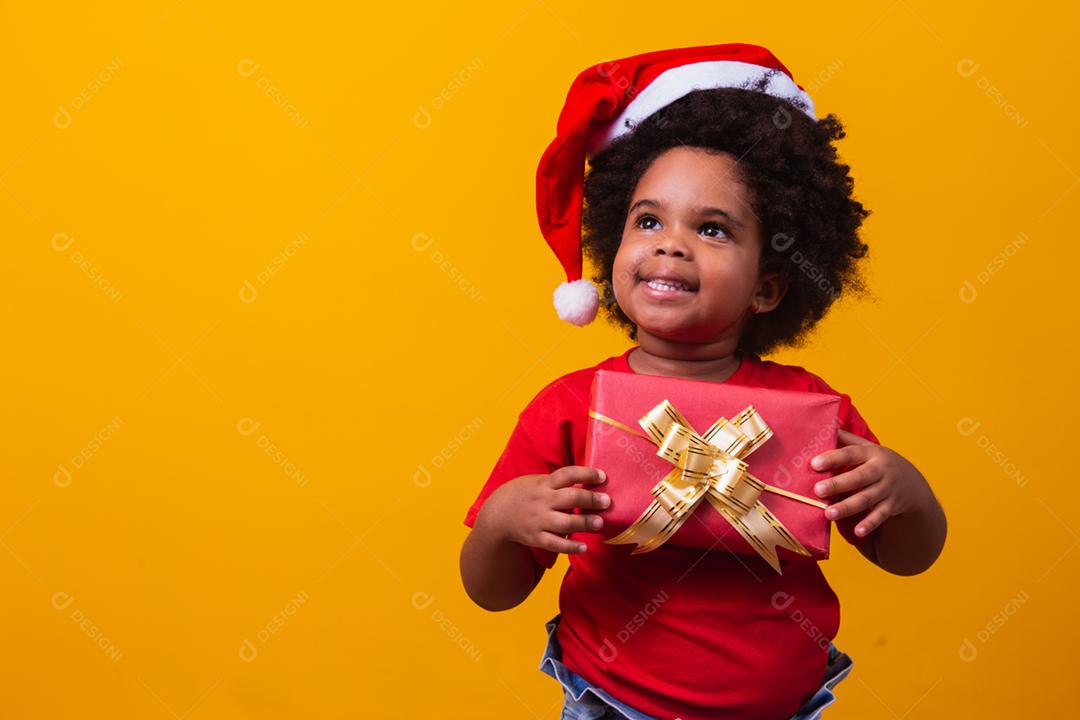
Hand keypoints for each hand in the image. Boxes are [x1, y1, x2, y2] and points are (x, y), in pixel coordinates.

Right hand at [478, 466, 609, 554]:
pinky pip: (555, 544)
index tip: (603, 476)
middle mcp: (542, 501)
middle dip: (590, 499)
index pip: (567, 474)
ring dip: (584, 522)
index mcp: (544, 484)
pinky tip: (585, 547)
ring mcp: (539, 520)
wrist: (498, 515)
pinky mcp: (536, 538)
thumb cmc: (526, 495)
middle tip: (607, 501)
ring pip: (565, 523)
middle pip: (569, 497)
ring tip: (599, 522)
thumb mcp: (538, 482)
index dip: (586, 473)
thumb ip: (559, 483)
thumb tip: (590, 482)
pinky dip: (571, 547)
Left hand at [811, 429, 932, 537]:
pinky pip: (880, 516)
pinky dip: (869, 524)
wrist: (913, 483)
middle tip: (817, 490)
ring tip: (828, 513)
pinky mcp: (892, 506)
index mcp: (872, 453)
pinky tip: (857, 532)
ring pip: (867, 499)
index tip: (814, 463)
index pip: (851, 453)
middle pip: (859, 478)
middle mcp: (881, 471)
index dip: (833, 458)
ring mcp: (887, 489)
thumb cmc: (878, 463)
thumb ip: (846, 440)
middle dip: (838, 484)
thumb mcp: (867, 449)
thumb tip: (822, 426)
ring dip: (848, 507)